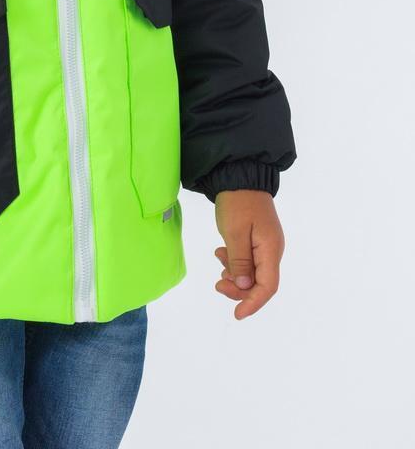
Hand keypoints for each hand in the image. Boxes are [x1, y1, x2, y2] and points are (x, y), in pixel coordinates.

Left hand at [212, 190, 284, 319]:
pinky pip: (247, 259)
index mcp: (270, 250)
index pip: (268, 286)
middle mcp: (271, 250)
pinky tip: (221, 253)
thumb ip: (239, 260)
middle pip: (259, 282)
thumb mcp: (234, 232)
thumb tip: (244, 285)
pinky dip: (234, 262)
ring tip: (219, 262)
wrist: (239, 175)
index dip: (253, 302)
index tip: (237, 314)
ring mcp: (265, 244)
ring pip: (252, 272)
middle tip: (217, 284)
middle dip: (239, 288)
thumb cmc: (237, 202)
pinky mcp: (256, 239)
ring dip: (235, 274)